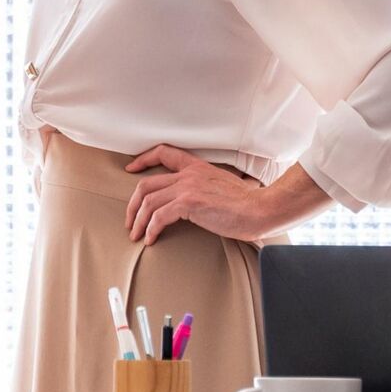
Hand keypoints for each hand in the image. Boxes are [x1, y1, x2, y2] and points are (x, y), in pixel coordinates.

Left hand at [123, 145, 304, 245]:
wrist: (260, 209)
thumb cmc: (247, 203)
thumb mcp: (222, 185)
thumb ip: (207, 186)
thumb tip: (199, 200)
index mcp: (197, 166)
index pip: (164, 152)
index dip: (143, 160)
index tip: (131, 169)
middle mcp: (189, 174)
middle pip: (147, 184)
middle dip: (133, 205)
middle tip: (130, 220)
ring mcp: (188, 187)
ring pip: (148, 201)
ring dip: (138, 220)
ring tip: (137, 235)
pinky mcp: (189, 203)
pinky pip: (159, 216)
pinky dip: (151, 229)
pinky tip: (151, 239)